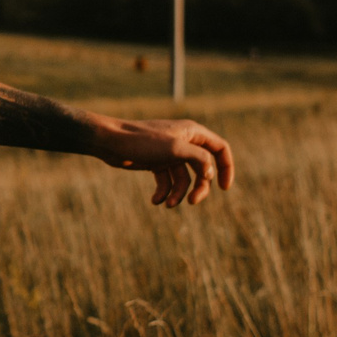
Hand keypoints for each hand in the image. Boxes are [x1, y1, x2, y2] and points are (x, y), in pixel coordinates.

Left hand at [95, 118, 232, 208]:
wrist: (110, 142)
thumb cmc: (142, 141)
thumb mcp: (175, 149)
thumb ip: (199, 158)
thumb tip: (210, 173)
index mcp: (193, 133)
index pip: (220, 148)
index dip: (226, 167)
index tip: (225, 188)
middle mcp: (184, 142)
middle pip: (203, 169)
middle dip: (200, 187)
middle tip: (192, 202)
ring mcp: (169, 153)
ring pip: (184, 178)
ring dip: (178, 193)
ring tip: (168, 204)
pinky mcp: (156, 163)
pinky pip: (168, 182)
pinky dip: (164, 192)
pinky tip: (155, 200)